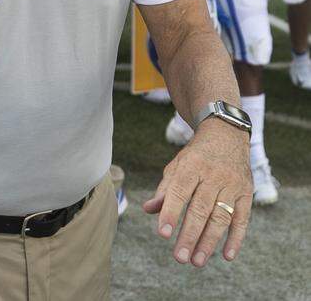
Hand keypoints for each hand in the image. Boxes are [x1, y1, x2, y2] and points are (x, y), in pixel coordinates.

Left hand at [142, 118, 251, 265]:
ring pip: (220, 217)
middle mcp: (213, 176)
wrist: (226, 136)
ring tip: (197, 261)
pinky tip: (227, 256)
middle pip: (200, 210)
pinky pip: (242, 219)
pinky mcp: (247, 194)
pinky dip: (236, 239)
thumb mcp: (176, 166)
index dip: (170, 213)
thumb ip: (165, 189)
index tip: (162, 234)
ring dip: (209, 242)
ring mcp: (232, 186)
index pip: (179, 192)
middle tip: (180, 257)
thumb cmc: (195, 156)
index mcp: (191, 167)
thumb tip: (149, 209)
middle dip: (189, 235)